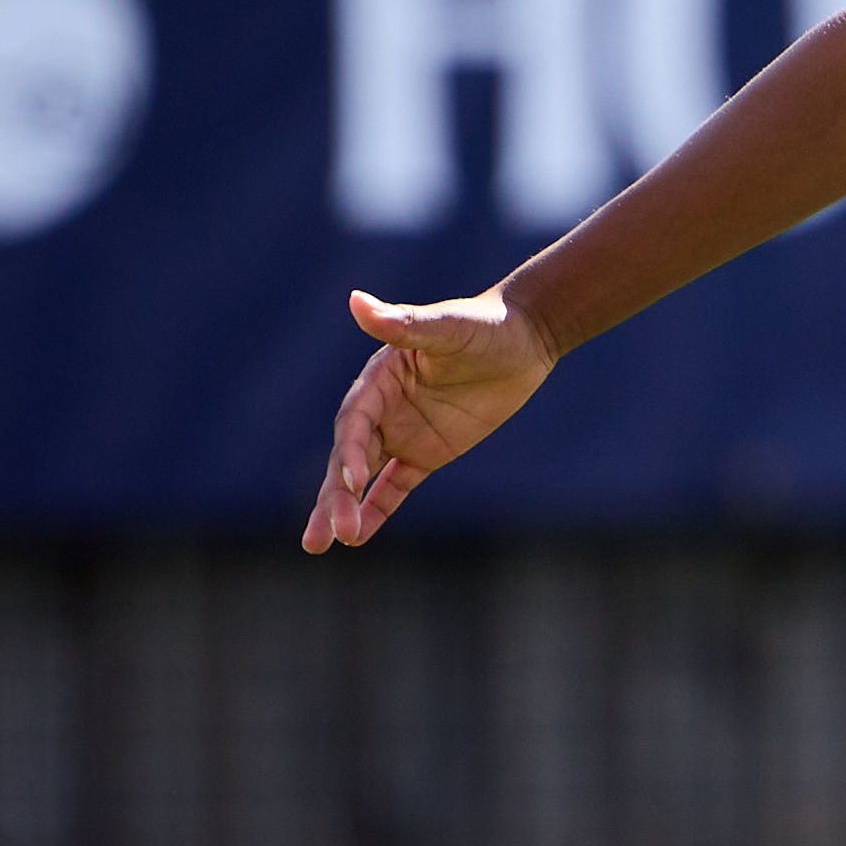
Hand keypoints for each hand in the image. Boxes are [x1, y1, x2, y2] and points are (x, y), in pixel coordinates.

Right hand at [301, 287, 553, 550]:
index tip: (352, 481)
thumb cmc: (484, 325)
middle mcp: (381, 409)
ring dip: (344, 509)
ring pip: (363, 479)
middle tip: (322, 536)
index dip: (352, 451)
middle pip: (350, 458)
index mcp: (378, 379)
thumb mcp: (447, 327)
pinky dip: (377, 510)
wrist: (523, 339)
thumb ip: (403, 324)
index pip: (356, 421)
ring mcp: (401, 433)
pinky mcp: (425, 453)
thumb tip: (356, 301)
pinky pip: (395, 486)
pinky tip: (359, 538)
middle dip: (336, 496)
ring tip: (322, 544)